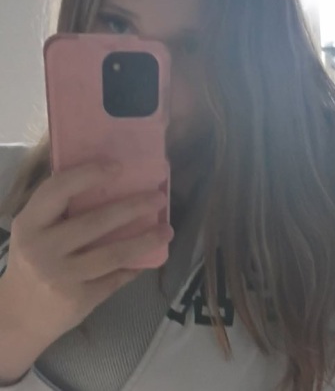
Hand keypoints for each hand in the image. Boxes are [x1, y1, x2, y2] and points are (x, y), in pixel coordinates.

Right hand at [0, 160, 173, 343]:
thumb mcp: (37, 231)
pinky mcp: (78, 299)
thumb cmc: (35, 259)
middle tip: (158, 197)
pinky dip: (136, 266)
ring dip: (145, 240)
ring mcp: (61, 276)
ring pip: (112, 254)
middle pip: (95, 222)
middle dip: (133, 207)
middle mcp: (42, 249)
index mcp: (31, 223)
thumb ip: (64, 209)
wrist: (19, 315)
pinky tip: (151, 256)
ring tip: (167, 230)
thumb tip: (117, 181)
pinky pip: (116, 278)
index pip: (57, 191)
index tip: (118, 166)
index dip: (88, 175)